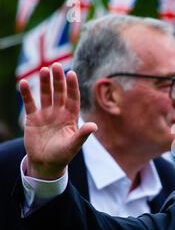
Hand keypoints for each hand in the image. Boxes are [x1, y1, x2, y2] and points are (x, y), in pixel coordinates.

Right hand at [19, 63, 97, 179]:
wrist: (46, 164)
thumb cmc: (62, 155)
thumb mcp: (73, 145)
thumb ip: (82, 135)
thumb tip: (94, 126)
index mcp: (71, 117)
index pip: (73, 98)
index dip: (72, 86)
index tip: (71, 73)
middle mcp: (59, 113)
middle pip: (59, 93)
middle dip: (58, 80)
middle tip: (56, 65)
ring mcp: (46, 114)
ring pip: (45, 95)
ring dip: (44, 83)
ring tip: (44, 70)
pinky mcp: (32, 118)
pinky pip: (30, 103)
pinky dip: (27, 94)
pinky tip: (24, 82)